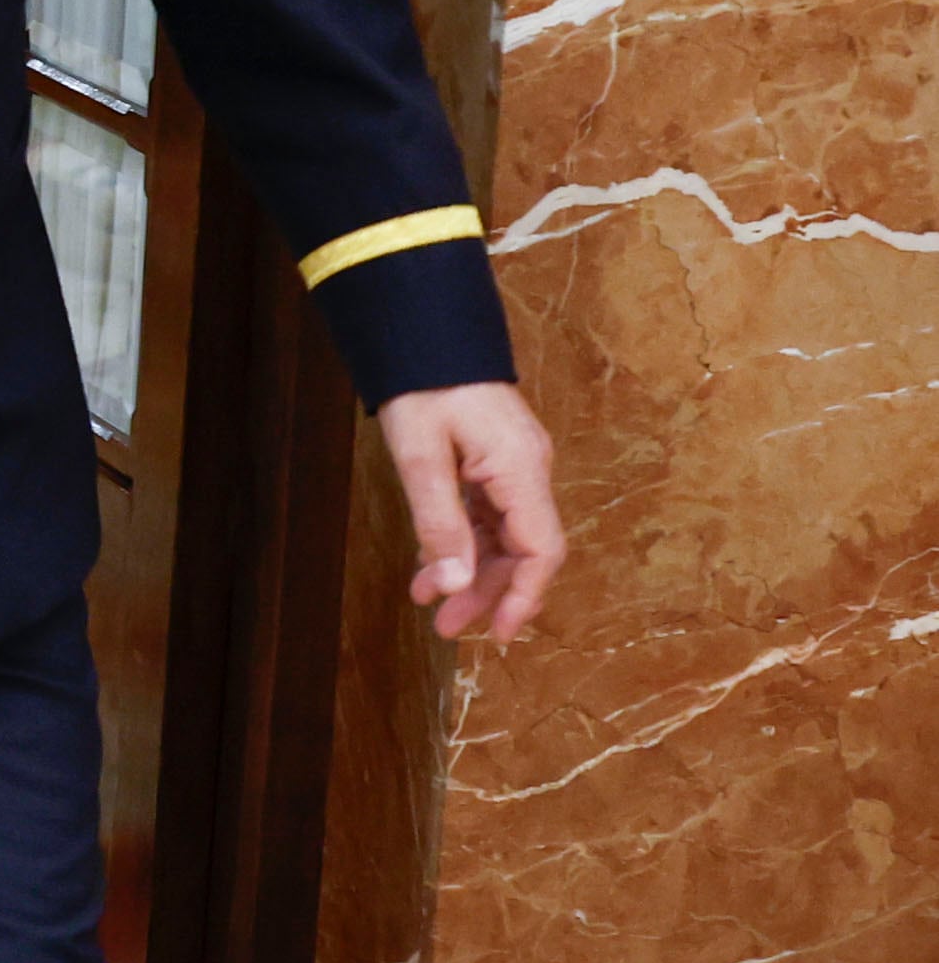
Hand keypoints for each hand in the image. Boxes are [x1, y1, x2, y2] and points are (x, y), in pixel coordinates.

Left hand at [376, 381, 564, 643]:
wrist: (422, 328)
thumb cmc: (423, 384)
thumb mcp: (420, 457)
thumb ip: (439, 524)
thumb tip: (455, 587)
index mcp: (522, 470)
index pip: (541, 551)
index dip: (523, 597)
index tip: (497, 634)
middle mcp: (528, 470)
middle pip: (521, 549)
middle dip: (486, 591)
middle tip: (445, 627)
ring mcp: (513, 463)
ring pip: (503, 534)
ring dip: (471, 569)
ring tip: (430, 601)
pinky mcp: (495, 457)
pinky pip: (489, 512)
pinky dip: (464, 539)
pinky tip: (433, 560)